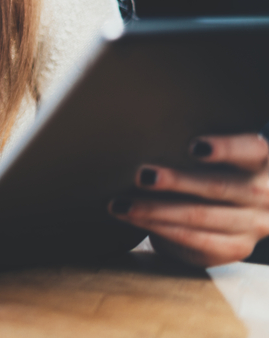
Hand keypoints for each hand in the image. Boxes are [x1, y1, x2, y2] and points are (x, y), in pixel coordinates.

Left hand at [109, 133, 268, 266]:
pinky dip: (158, 227)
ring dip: (155, 209)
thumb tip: (148, 130)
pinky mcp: (235, 247)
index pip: (252, 149)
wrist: (232, 211)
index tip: (193, 146)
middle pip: (220, 187)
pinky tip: (132, 219)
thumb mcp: (218, 152)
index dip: (226, 148)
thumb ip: (201, 144)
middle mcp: (265, 193)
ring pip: (200, 216)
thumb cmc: (214, 167)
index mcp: (264, 160)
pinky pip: (193, 238)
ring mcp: (253, 224)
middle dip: (177, 181)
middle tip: (141, 175)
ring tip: (122, 203)